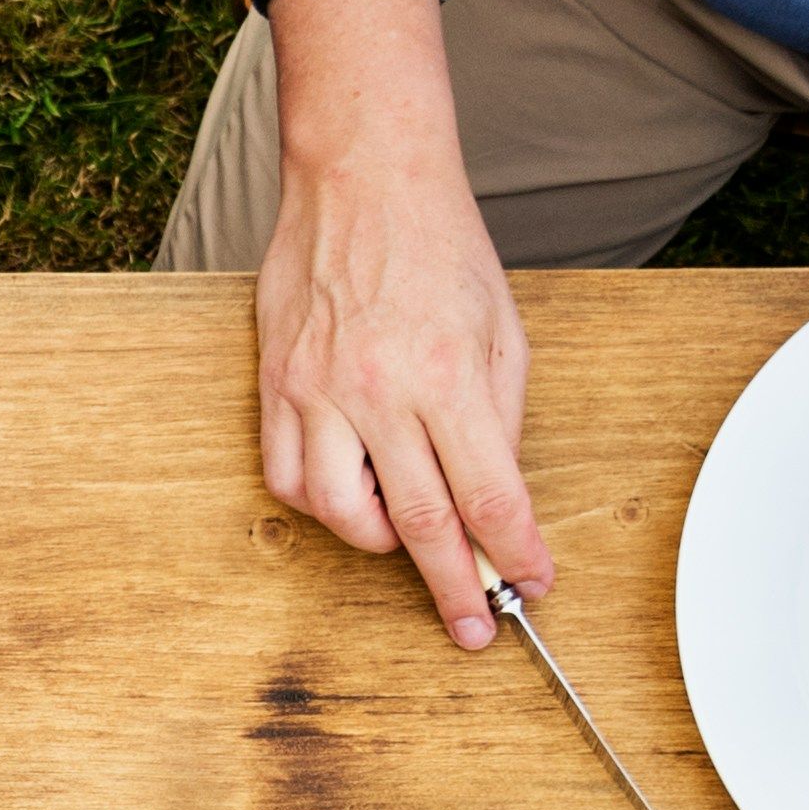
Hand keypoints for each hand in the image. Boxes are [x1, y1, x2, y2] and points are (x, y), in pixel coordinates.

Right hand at [251, 103, 548, 652]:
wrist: (361, 180)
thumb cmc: (439, 247)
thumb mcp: (501, 329)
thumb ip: (501, 417)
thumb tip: (497, 497)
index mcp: (448, 375)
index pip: (491, 494)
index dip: (515, 553)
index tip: (531, 584)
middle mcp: (380, 392)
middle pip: (424, 523)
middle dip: (456, 587)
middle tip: (475, 629)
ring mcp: (319, 393)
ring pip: (345, 515)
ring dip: (384, 544)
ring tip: (408, 534)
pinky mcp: (277, 387)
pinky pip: (291, 480)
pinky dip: (325, 506)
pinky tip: (352, 493)